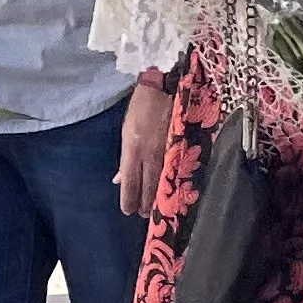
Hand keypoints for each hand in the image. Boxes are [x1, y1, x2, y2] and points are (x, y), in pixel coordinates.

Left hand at [117, 76, 172, 218]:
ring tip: (156, 208)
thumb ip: (125, 160)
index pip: (130, 183)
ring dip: (159, 198)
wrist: (163, 87)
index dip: (129, 200)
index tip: (128, 211)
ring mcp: (168, 152)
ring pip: (164, 183)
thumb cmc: (140, 109)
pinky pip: (177, 172)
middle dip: (145, 205)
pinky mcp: (182, 147)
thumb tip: (120, 180)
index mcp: (133, 149)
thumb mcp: (126, 133)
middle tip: (143, 214)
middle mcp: (150, 154)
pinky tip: (172, 192)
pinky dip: (172, 184)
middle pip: (148, 188)